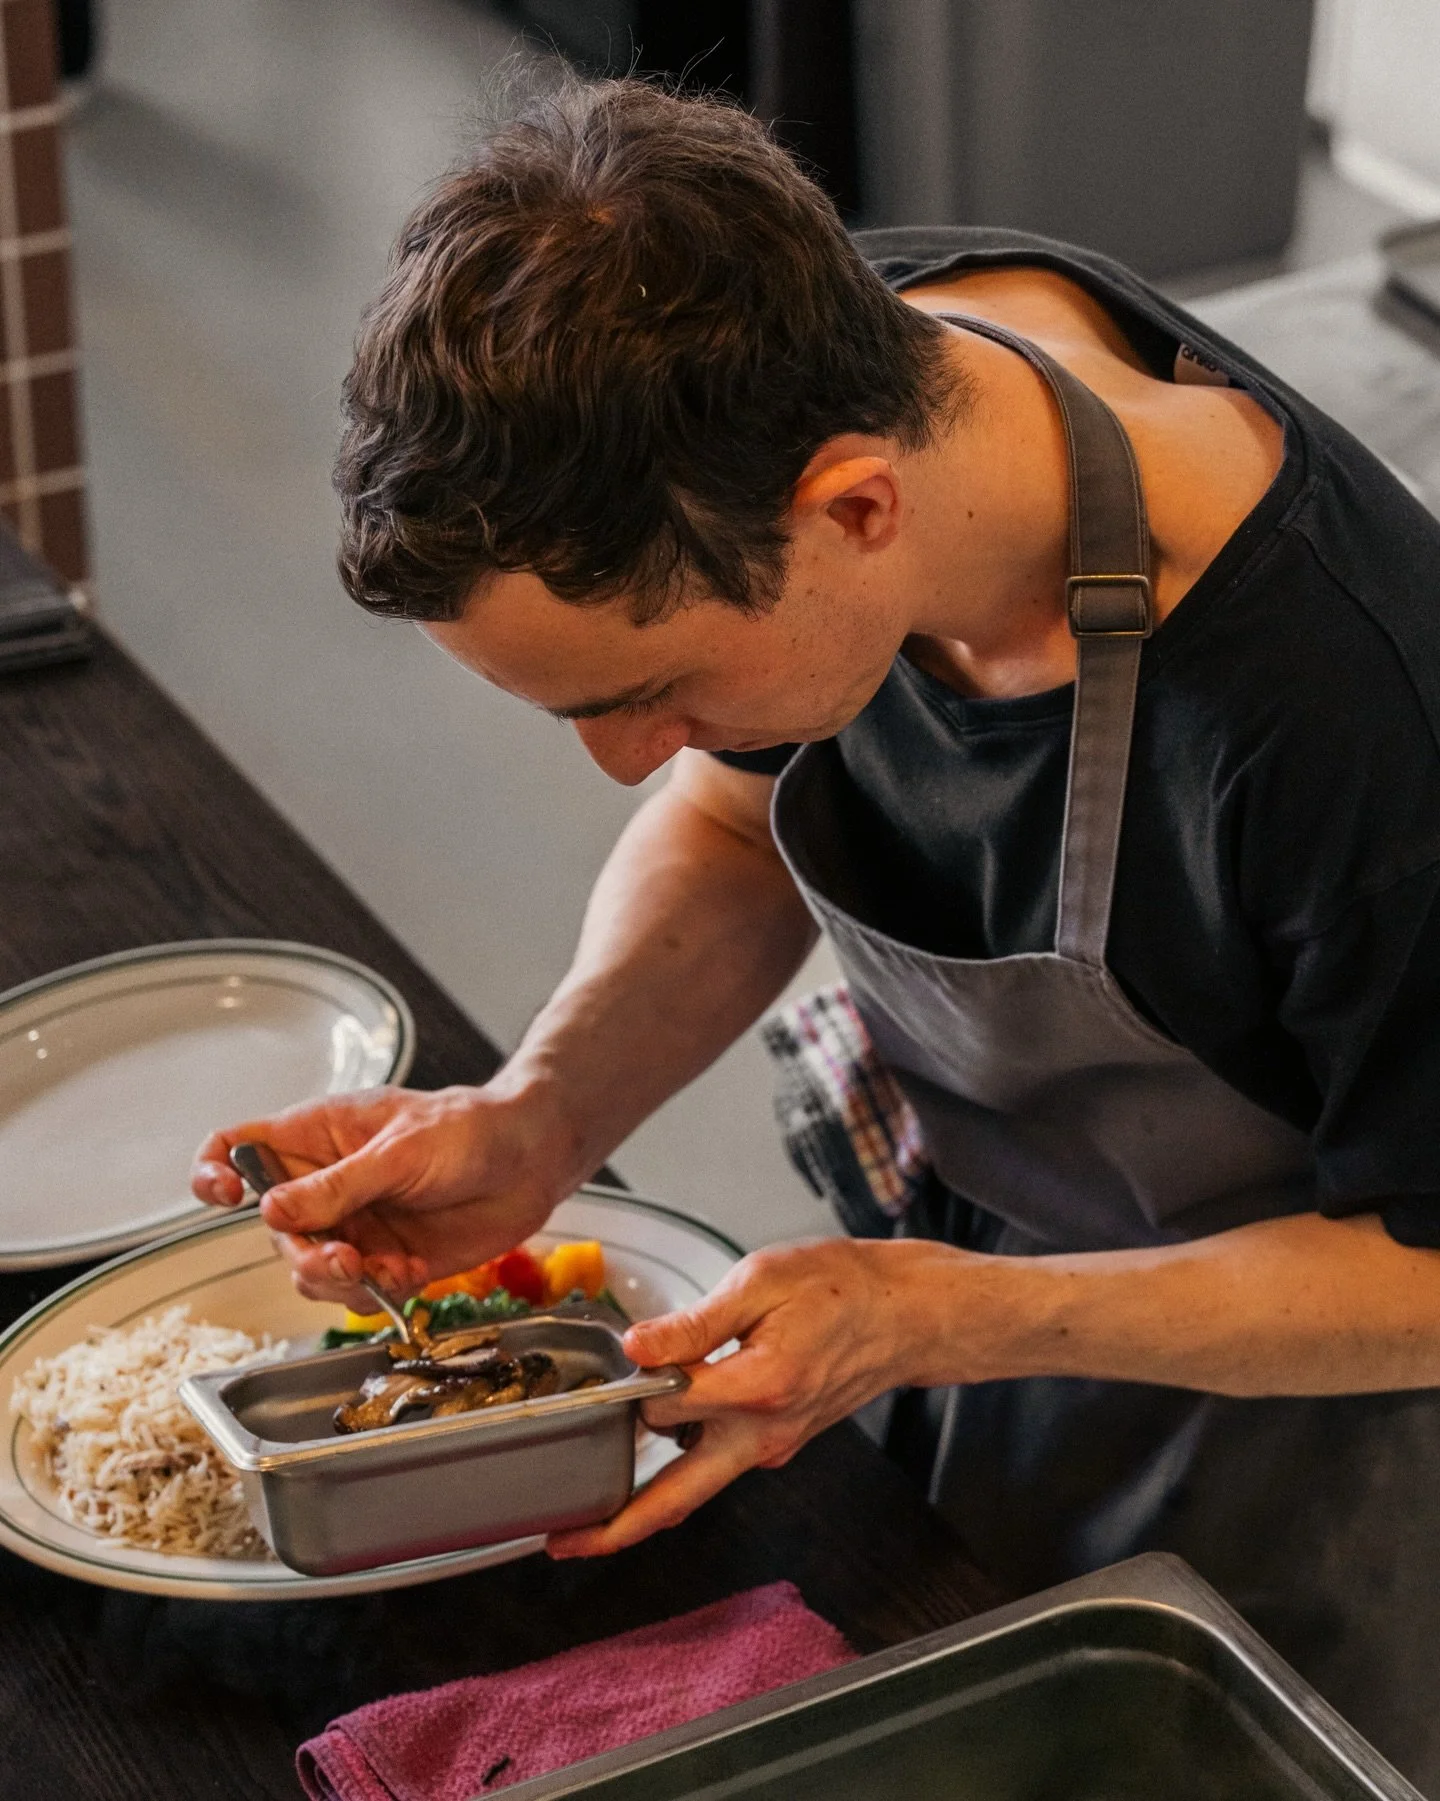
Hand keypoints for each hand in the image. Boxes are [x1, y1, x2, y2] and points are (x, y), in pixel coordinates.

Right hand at [190, 1081, 579, 1310]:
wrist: (533, 1161)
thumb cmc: (471, 1130)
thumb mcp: (401, 1151)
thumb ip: (338, 1186)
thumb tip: (269, 1210)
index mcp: (317, 1137)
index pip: (237, 1149)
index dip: (215, 1173)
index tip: (226, 1198)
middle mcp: (326, 1184)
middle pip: (272, 1230)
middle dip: (301, 1251)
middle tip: (343, 1257)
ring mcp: (353, 1223)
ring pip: (307, 1269)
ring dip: (336, 1279)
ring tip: (379, 1267)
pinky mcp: (384, 1258)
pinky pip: (354, 1291)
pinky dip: (376, 1290)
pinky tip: (409, 1270)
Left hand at [548, 1235, 984, 1557]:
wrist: (903, 1314)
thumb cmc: (841, 1288)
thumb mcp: (763, 1281)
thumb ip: (697, 1322)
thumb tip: (639, 1346)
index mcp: (758, 1388)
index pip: (664, 1403)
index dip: (630, 1382)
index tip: (608, 1363)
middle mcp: (762, 1434)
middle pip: (676, 1500)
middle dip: (615, 1529)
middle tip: (560, 1543)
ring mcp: (770, 1447)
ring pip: (695, 1489)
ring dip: (643, 1500)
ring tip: (589, 1505)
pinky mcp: (776, 1445)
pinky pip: (718, 1465)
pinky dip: (680, 1465)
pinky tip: (654, 1442)